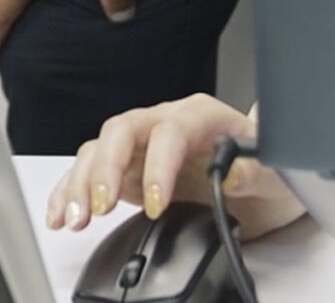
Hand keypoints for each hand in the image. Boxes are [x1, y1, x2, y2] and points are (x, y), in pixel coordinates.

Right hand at [45, 96, 306, 242]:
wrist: (264, 186)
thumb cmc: (268, 172)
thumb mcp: (274, 173)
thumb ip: (252, 169)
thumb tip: (232, 172)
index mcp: (200, 116)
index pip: (170, 130)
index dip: (159, 164)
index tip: (158, 203)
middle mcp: (164, 123)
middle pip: (122, 131)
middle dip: (105, 168)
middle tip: (100, 206)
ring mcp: (142, 147)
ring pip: (99, 150)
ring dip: (80, 183)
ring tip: (74, 218)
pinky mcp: (127, 171)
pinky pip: (90, 173)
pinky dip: (70, 192)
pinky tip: (60, 215)